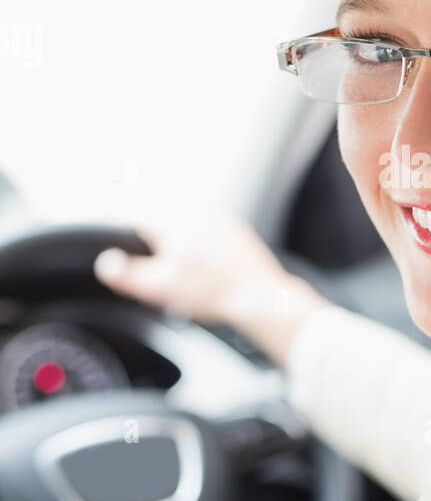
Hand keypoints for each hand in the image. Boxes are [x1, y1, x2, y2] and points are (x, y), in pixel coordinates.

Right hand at [93, 209, 329, 362]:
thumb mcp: (160, 289)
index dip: (111, 210)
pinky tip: (189, 249)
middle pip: (155, 202)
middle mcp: (194, 209)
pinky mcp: (231, 227)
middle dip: (138, 210)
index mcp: (172, 220)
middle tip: (123, 211)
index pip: (130, 207)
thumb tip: (105, 263)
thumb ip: (127, 275)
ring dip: (163, 216)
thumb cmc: (212, 293)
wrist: (259, 297)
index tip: (101, 208)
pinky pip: (200, 219)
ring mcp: (216, 216)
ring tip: (154, 232)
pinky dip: (187, 227)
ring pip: (179, 208)